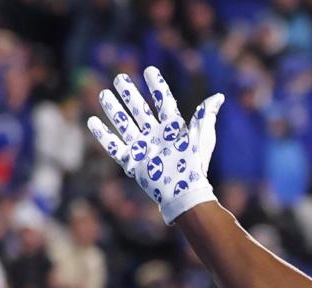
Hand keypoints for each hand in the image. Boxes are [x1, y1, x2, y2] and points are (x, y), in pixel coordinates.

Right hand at [86, 67, 221, 224]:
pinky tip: (92, 121)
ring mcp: (142, 148)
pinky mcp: (131, 162)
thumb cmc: (195, 167)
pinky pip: (114, 146)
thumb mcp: (202, 139)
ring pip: (124, 124)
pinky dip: (102, 135)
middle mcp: (155, 135)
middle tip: (119, 78)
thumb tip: (218, 97)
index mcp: (173, 129)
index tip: (149, 70)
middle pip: (140, 110)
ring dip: (114, 109)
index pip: (163, 102)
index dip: (157, 86)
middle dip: (129, 94)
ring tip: (103, 94)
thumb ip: (206, 117)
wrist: (184, 193)